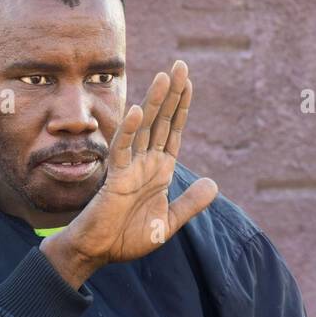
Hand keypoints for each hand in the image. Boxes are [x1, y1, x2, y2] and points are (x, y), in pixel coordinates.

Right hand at [46, 59, 217, 274]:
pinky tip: (138, 111)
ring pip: (144, 127)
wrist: (101, 252)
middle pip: (161, 121)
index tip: (189, 82)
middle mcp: (145, 163)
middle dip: (172, 94)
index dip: (181, 108)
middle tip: (181, 64)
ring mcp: (130, 167)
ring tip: (165, 76)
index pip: (173, 132)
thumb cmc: (129, 238)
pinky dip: (129, 130)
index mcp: (159, 171)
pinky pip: (122, 150)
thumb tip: (214, 184)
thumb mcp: (169, 222)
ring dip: (154, 102)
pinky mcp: (115, 178)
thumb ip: (190, 203)